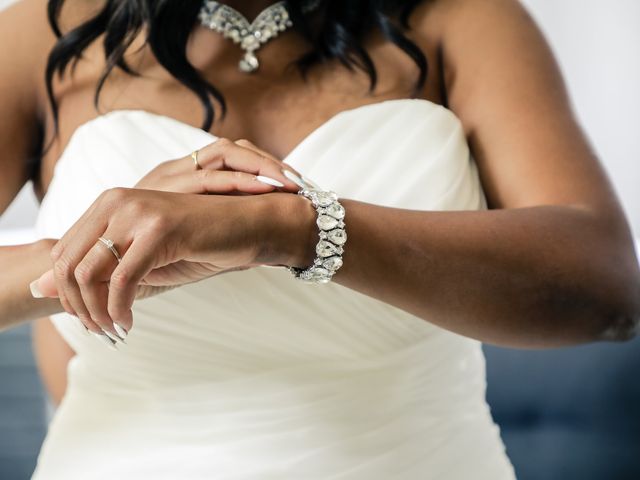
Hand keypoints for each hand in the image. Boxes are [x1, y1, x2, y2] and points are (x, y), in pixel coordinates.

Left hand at [32, 138, 316, 337]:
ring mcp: (137, 211)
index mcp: (109, 203)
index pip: (63, 252)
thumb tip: (38, 288)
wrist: (252, 224)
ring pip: (90, 273)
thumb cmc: (203, 243)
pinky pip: (123, 279)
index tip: (89, 319)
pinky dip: (120, 309)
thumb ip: (97, 270)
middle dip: (78, 307)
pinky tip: (130, 324)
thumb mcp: (145, 259)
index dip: (68, 294)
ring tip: (114, 332)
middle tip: (100, 332)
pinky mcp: (160, 228)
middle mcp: (116, 201)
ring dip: (97, 312)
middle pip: (68, 263)